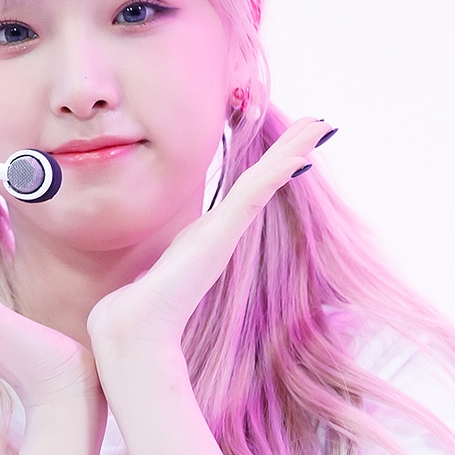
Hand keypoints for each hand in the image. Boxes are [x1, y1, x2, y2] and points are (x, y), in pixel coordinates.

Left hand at [86, 117, 330, 362]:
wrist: (135, 330)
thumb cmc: (138, 311)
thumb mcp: (151, 278)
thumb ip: (159, 271)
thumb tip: (143, 283)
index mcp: (206, 238)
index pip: (243, 193)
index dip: (269, 169)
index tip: (291, 148)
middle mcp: (219, 233)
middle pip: (261, 181)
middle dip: (290, 151)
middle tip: (320, 124)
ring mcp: (222, 236)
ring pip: (262, 181)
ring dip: (291, 152)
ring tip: (318, 128)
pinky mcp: (219, 238)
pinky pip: (251, 196)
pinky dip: (274, 175)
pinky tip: (295, 159)